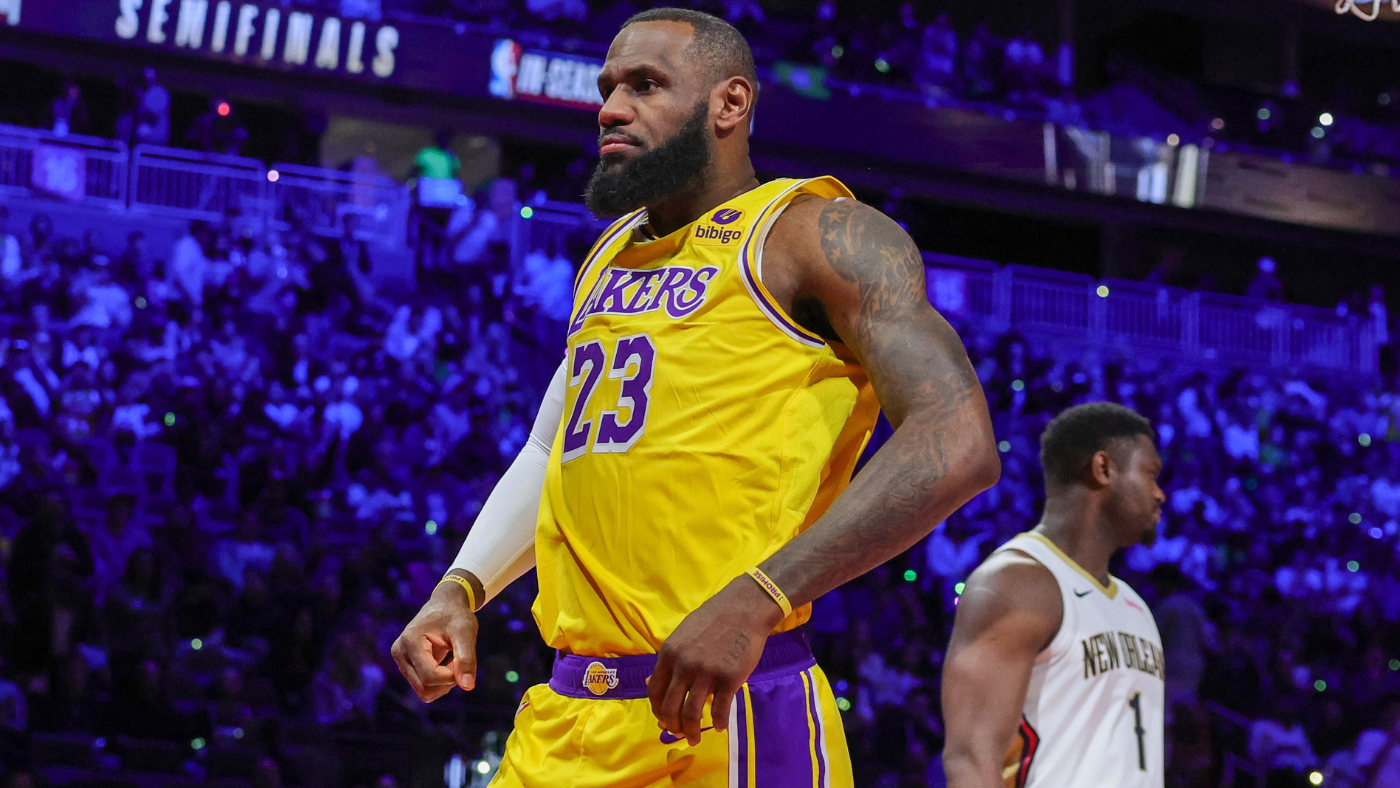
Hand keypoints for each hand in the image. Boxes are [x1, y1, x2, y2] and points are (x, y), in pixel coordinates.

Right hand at [390, 576, 478, 701]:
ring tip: (453, 660)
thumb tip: (467, 686)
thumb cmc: (456, 615)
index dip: (452, 675)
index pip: (430, 676)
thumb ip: (467, 658)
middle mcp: (400, 653)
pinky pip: (425, 687)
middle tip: (460, 660)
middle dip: (448, 680)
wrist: (445, 605)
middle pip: (425, 688)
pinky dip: (441, 682)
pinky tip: (447, 663)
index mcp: (410, 641)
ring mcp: (401, 661)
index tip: (464, 659)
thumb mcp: (466, 632)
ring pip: (424, 692)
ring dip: (445, 682)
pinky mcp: (406, 667)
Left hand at [647, 576, 785, 744]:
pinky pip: (720, 710)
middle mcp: (684, 665)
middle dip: (673, 727)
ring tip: (695, 738)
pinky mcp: (730, 679)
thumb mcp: (682, 636)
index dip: (657, 711)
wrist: (744, 608)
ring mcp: (707, 673)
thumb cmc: (712, 620)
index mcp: (669, 654)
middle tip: (679, 734)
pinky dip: (718, 723)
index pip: (654, 691)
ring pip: (692, 714)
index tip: (663, 720)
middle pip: (670, 708)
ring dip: (692, 732)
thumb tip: (649, 682)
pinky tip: (719, 726)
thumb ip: (667, 660)